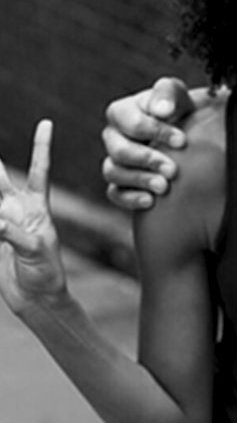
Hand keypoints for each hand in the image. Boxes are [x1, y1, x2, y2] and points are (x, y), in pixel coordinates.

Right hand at [0, 120, 64, 314]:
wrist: (36, 299)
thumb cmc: (46, 275)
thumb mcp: (37, 253)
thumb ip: (17, 237)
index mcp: (38, 209)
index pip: (39, 171)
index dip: (41, 147)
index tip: (46, 123)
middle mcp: (18, 211)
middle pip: (1, 181)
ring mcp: (3, 224)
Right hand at [101, 78, 200, 210]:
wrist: (188, 133)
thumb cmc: (179, 110)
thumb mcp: (177, 95)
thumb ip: (168, 94)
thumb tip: (162, 109)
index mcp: (122, 112)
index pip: (131, 123)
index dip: (156, 132)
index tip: (182, 141)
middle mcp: (114, 137)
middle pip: (120, 151)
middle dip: (148, 160)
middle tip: (173, 169)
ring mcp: (114, 160)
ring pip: (114, 172)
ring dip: (141, 180)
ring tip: (165, 186)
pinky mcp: (121, 183)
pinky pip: (115, 193)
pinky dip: (131, 199)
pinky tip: (150, 201)